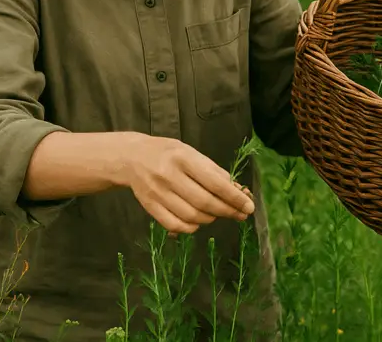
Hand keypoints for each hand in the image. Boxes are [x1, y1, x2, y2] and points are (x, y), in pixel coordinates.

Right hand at [122, 134, 255, 235]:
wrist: (132, 157)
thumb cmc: (168, 153)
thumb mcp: (191, 153)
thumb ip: (214, 171)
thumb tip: (238, 191)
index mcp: (183, 158)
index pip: (214, 182)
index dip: (234, 197)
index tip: (249, 206)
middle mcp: (169, 175)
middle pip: (204, 202)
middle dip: (227, 211)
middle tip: (240, 214)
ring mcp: (157, 193)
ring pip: (191, 216)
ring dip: (211, 219)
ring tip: (217, 214)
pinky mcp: (149, 207)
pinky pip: (175, 225)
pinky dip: (191, 227)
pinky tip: (198, 221)